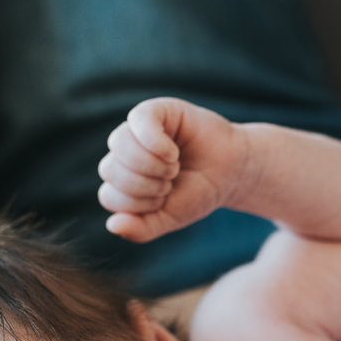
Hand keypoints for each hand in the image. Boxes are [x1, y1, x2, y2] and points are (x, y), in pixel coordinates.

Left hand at [98, 97, 249, 242]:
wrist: (232, 172)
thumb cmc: (198, 193)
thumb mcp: (170, 218)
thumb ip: (141, 229)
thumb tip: (112, 225)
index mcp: (122, 181)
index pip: (108, 196)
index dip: (137, 204)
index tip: (165, 200)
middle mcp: (123, 153)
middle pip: (109, 169)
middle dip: (145, 185)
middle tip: (171, 181)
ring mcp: (136, 130)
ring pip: (118, 143)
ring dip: (150, 164)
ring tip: (173, 167)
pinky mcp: (155, 111)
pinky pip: (138, 121)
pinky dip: (154, 141)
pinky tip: (172, 152)